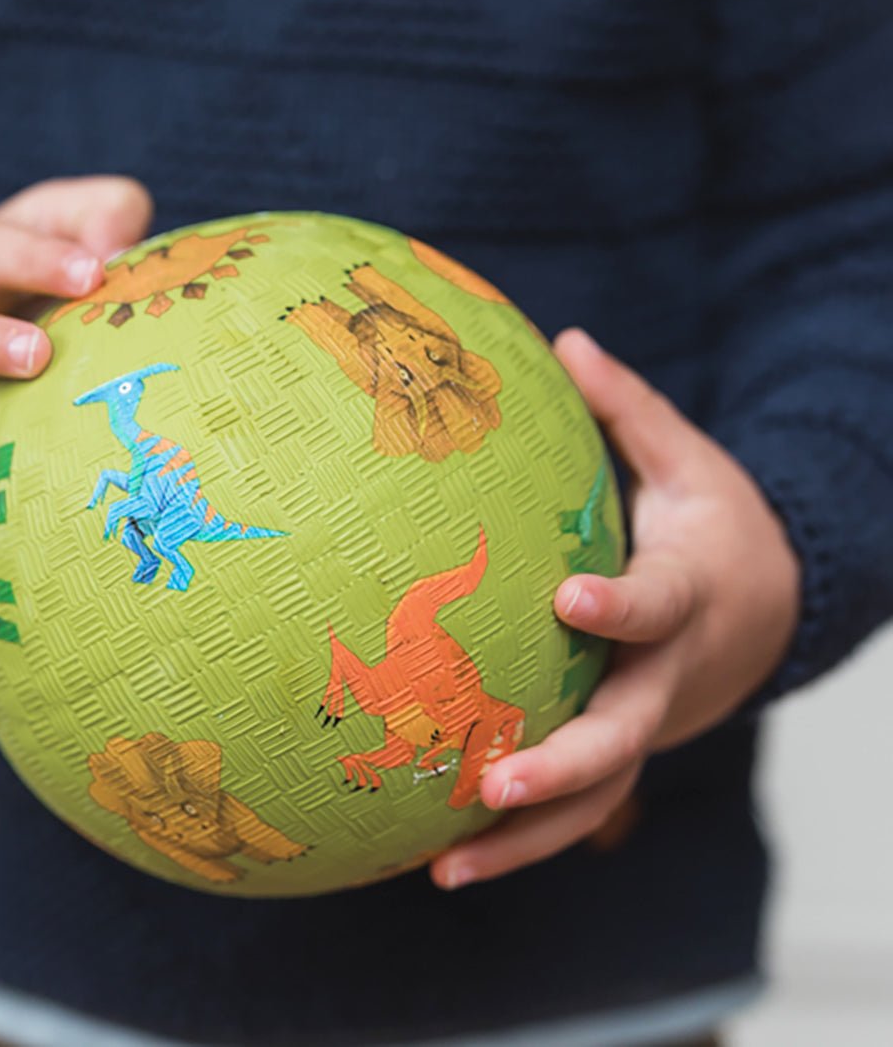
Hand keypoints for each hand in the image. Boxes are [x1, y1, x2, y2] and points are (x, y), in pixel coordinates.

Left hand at [430, 328, 799, 890]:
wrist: (766, 609)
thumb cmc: (709, 524)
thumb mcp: (684, 461)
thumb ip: (628, 410)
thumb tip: (567, 338)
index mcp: (686, 592)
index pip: (656, 604)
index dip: (620, 607)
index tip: (570, 600)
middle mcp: (667, 674)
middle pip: (626, 733)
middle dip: (566, 764)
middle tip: (496, 780)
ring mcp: (647, 723)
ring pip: (598, 798)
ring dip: (527, 838)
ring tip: (443, 869)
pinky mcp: (623, 751)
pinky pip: (573, 807)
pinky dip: (518, 840)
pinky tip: (442, 860)